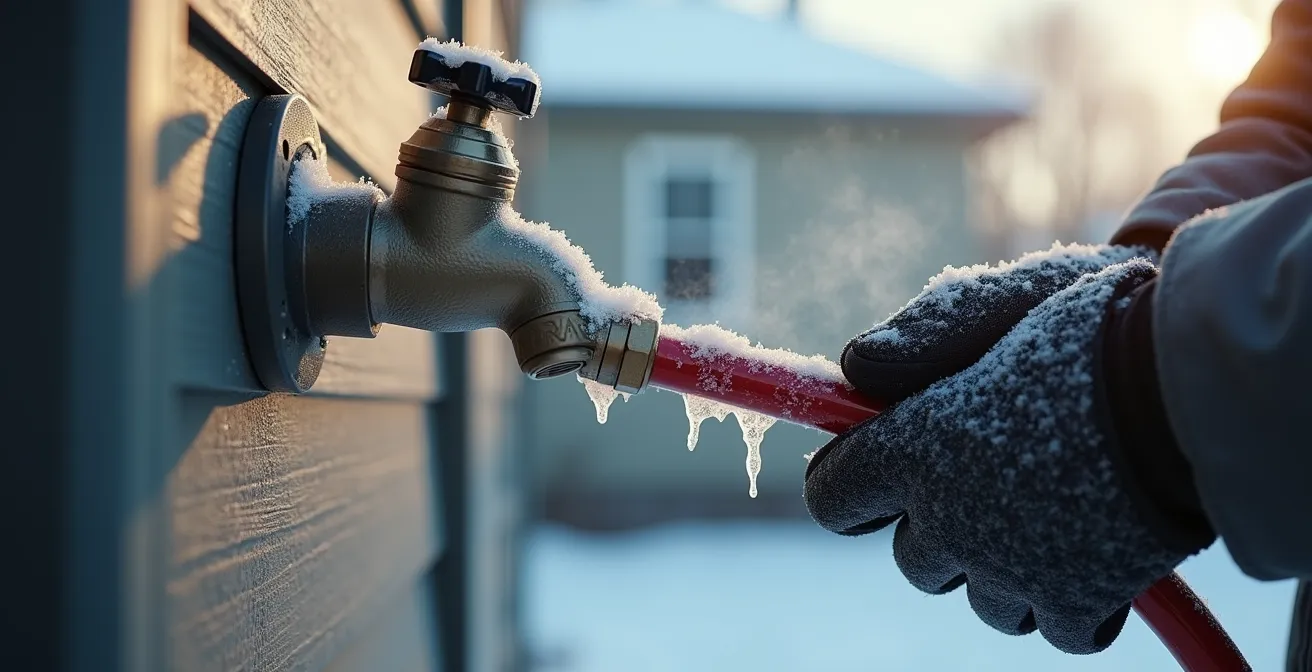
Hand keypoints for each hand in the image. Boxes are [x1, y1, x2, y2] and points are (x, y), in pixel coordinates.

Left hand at [805, 249, 1213, 654]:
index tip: (874, 467)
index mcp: (910, 449)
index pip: (834, 497)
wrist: (1194, 384)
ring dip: (1001, 566)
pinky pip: (1051, 625)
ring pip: (980, 599)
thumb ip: (921, 339)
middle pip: (912, 559)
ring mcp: (1010, 571)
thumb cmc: (1088, 327)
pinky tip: (1092, 542)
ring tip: (1049, 507)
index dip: (849, 482)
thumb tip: (855, 367)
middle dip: (937, 527)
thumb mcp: (997, 304)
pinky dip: (1068, 597)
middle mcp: (948, 521)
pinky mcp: (1075, 603)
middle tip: (989, 476)